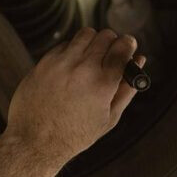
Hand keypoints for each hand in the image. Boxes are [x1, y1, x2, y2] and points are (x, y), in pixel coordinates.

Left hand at [4, 27, 145, 167]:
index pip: (123, 46)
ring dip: (93, 42)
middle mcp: (82, 69)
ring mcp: (61, 63)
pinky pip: (65, 44)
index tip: (128, 47)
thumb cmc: (75, 134)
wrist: (36, 141)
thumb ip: (128, 87)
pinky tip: (71, 67)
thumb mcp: (109, 118)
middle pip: (106, 36)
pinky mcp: (44, 63)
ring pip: (86, 34)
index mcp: (102, 83)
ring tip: (91, 59)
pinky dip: (72, 50)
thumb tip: (140, 61)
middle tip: (110, 55)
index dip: (129, 44)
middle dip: (112, 42)